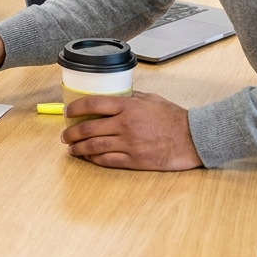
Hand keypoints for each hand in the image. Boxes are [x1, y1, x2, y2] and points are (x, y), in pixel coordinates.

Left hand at [61, 90, 202, 170]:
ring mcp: (129, 144)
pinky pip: (107, 160)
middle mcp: (125, 125)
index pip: (93, 104)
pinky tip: (88, 157)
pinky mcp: (134, 160)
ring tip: (71, 148)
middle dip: (71, 133)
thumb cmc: (173, 117)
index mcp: (128, 106)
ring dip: (78, 148)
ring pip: (94, 147)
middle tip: (64, 135)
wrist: (192, 138)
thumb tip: (113, 95)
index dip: (75, 108)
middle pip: (88, 128)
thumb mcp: (150, 99)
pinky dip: (93, 159)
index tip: (67, 112)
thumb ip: (130, 97)